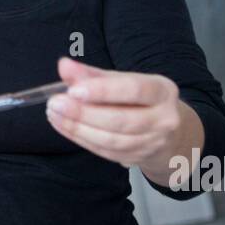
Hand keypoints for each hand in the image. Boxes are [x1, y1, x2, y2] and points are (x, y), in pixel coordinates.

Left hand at [46, 57, 201, 172]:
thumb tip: (64, 66)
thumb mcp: (123, 81)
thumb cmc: (141, 100)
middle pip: (121, 120)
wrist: (169, 133)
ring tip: (54, 114)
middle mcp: (163, 119)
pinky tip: (64, 126)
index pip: (134, 90)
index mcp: (162, 91)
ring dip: (78, 128)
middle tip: (56, 103)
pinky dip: (81, 139)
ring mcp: (151, 143)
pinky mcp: (137, 159)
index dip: (103, 91)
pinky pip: (105, 151)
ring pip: (111, 140)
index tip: (74, 89)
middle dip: (84, 113)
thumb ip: (92, 74)